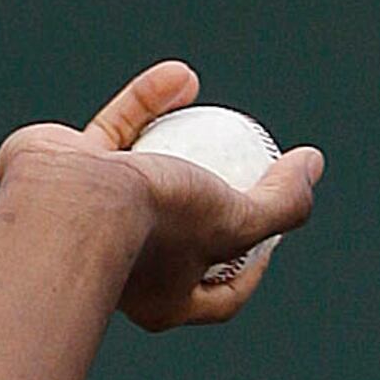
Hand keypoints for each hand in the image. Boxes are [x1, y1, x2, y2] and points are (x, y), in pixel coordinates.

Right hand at [0, 60, 324, 334]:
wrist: (66, 200)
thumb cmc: (156, 223)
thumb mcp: (234, 220)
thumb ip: (279, 204)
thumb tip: (313, 166)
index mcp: (166, 302)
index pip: (223, 293)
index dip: (255, 266)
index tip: (274, 235)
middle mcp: (129, 266)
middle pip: (185, 234)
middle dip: (214, 200)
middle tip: (245, 167)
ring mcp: (94, 217)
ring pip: (148, 172)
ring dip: (185, 135)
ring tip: (215, 110)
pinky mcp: (68, 168)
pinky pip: (118, 131)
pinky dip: (148, 103)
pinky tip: (181, 77)